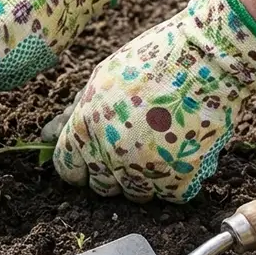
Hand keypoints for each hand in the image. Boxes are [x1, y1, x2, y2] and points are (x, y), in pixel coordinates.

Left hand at [52, 0, 255, 202]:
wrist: (209, 59)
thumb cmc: (154, 61)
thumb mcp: (103, 78)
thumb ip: (75, 111)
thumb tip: (46, 135)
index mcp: (86, 127)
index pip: (68, 168)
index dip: (79, 166)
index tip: (92, 160)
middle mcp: (110, 153)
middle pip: (101, 186)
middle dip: (111, 172)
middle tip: (132, 148)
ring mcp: (144, 169)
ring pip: (135, 195)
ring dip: (144, 177)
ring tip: (160, 146)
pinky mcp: (178, 178)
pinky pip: (170, 194)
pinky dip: (176, 178)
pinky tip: (181, 150)